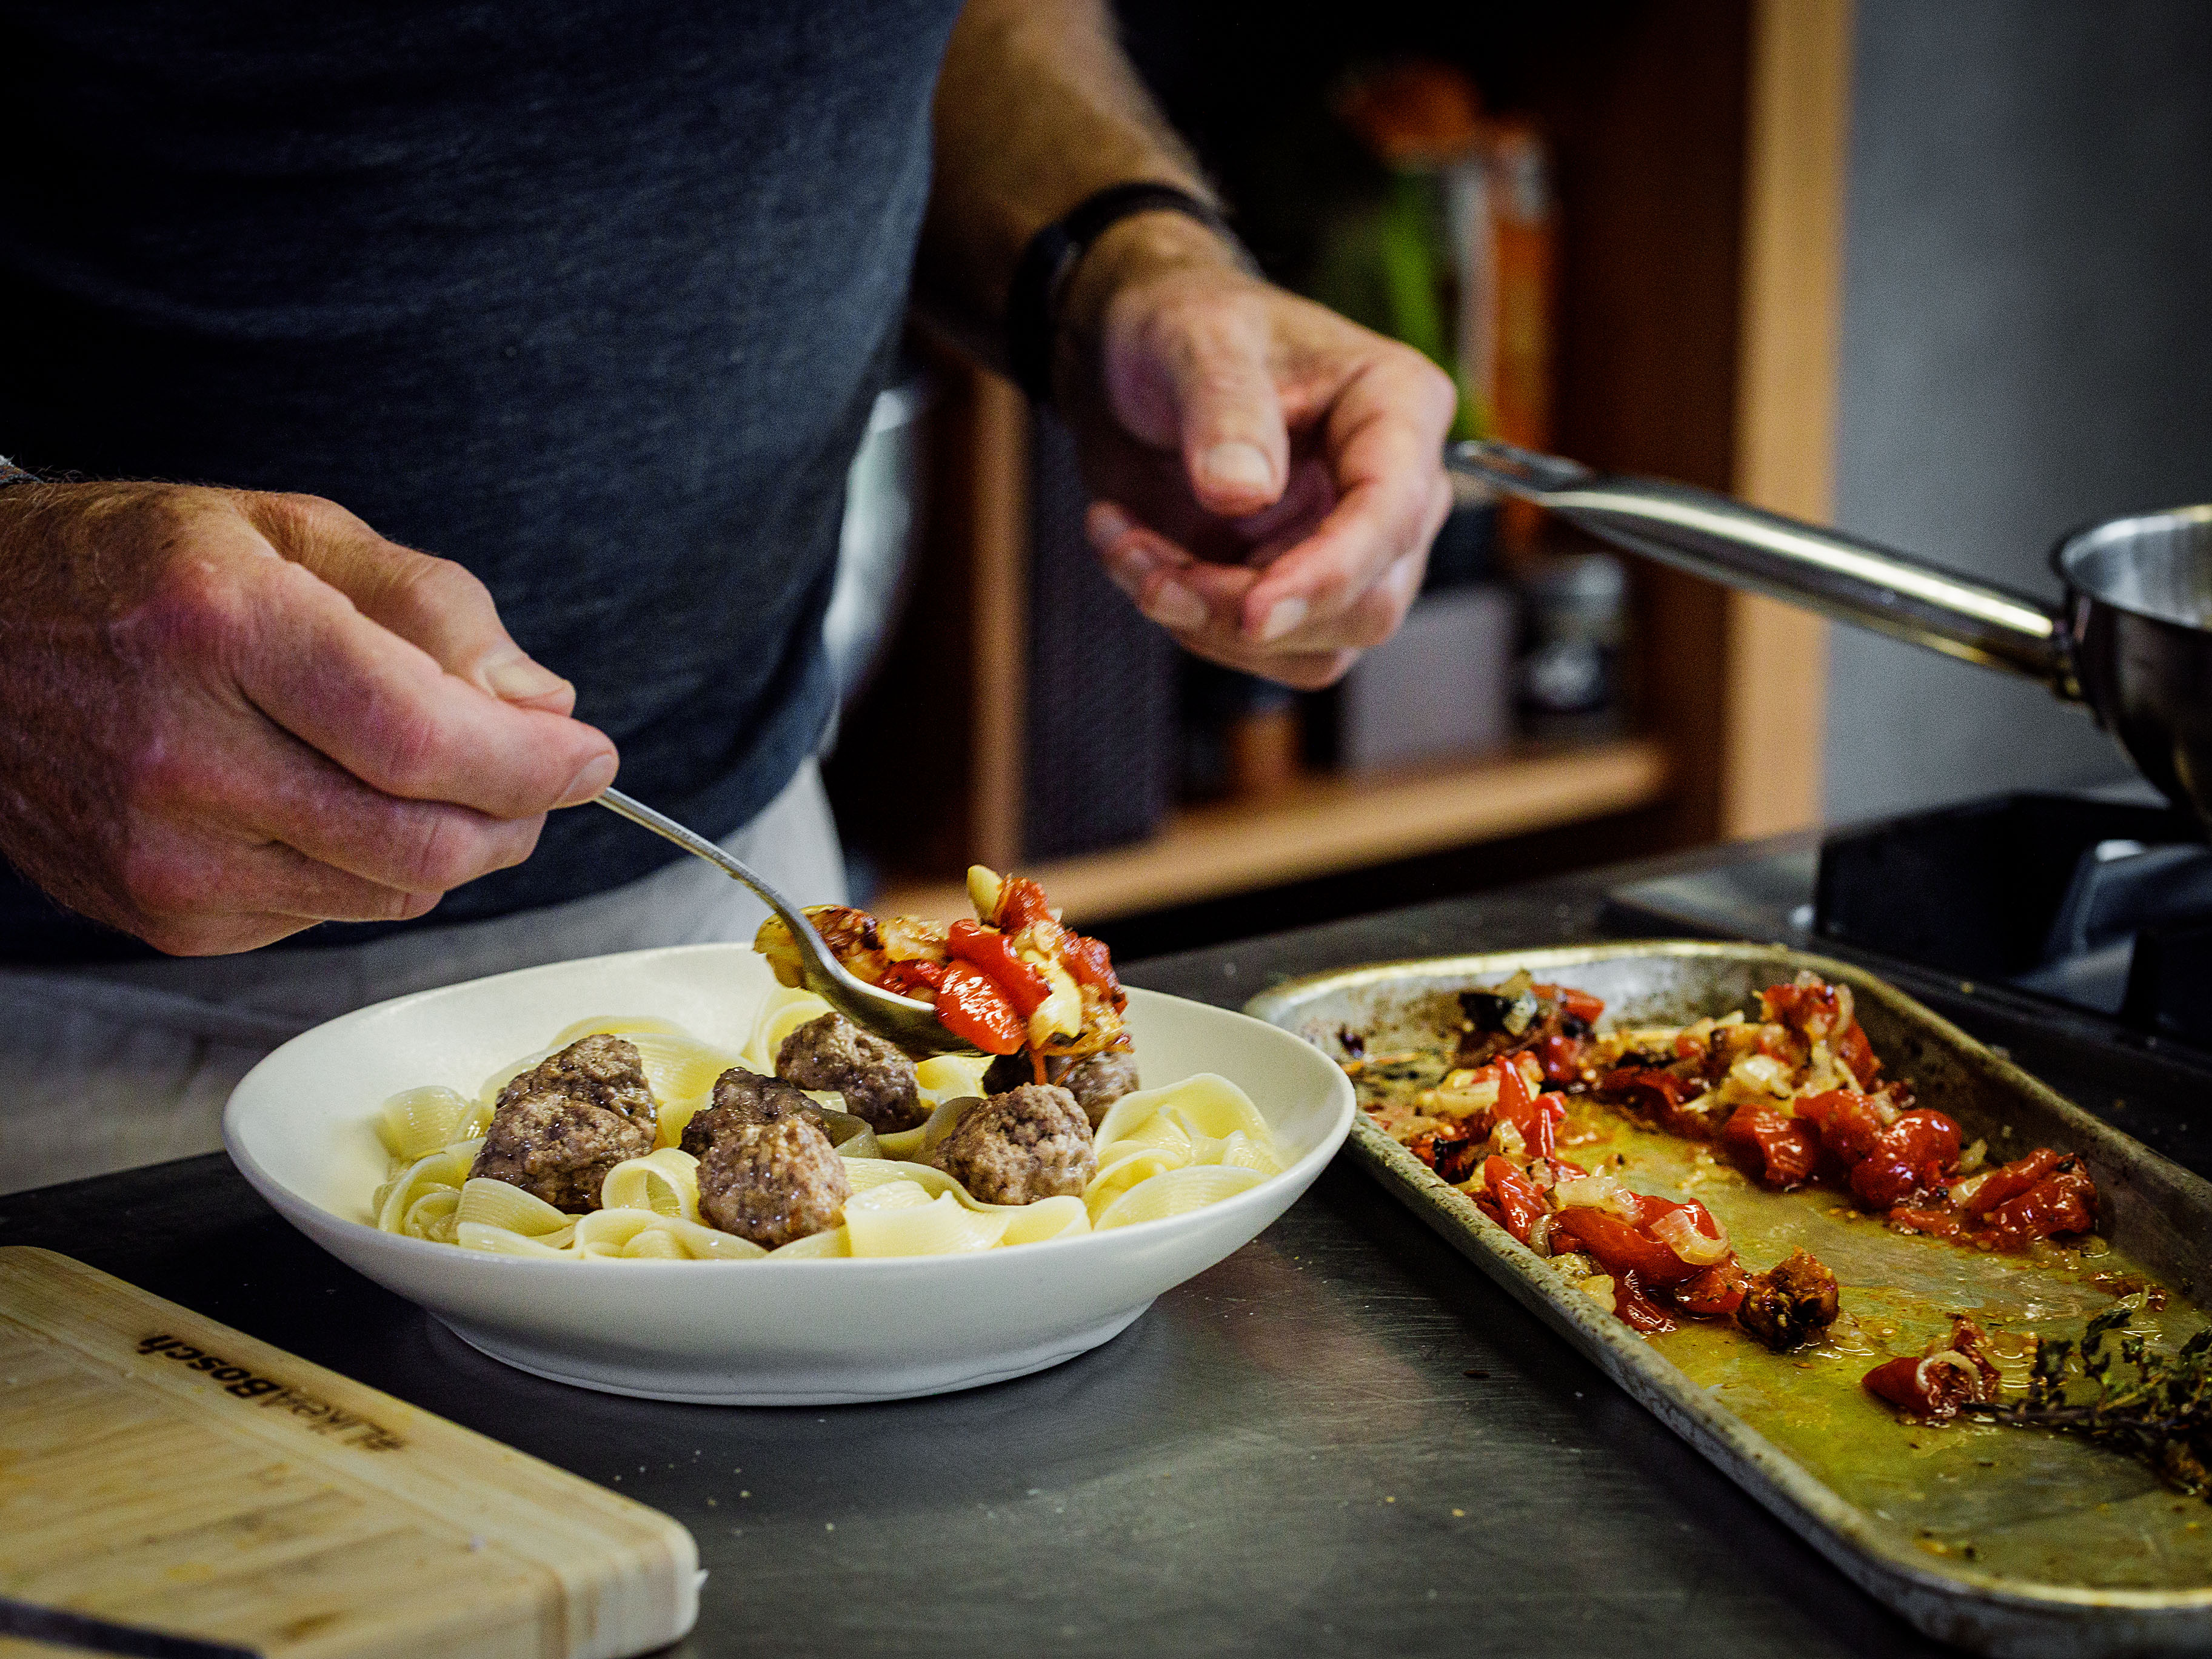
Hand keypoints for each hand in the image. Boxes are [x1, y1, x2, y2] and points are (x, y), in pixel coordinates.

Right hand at [0, 482, 616, 953]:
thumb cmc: (138, 573)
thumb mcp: (291, 531)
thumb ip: (435, 607)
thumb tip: (540, 703)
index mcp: (223, 630)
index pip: (425, 740)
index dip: (534, 762)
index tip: (589, 755)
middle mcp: (187, 756)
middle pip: (424, 841)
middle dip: (517, 817)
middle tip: (540, 775)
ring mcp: (168, 854)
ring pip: (391, 891)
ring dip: (451, 844)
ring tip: (431, 775)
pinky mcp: (166, 917)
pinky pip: (331, 914)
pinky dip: (369, 867)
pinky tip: (329, 803)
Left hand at [1057, 212, 1456, 687]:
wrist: (1130, 358)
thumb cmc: (1182, 325)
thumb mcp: (1194, 338)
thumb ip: (1224, 408)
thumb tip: (1244, 494)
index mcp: (1399, 406)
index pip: (1393, 515)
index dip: (1327, 577)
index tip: (1252, 613)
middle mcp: (1396, 490)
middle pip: (1364, 605)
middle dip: (1246, 609)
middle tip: (1148, 569)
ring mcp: (1350, 550)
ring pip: (1311, 647)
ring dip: (1204, 622)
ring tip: (1124, 545)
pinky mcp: (1296, 590)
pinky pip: (1261, 650)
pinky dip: (1187, 623)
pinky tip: (1133, 554)